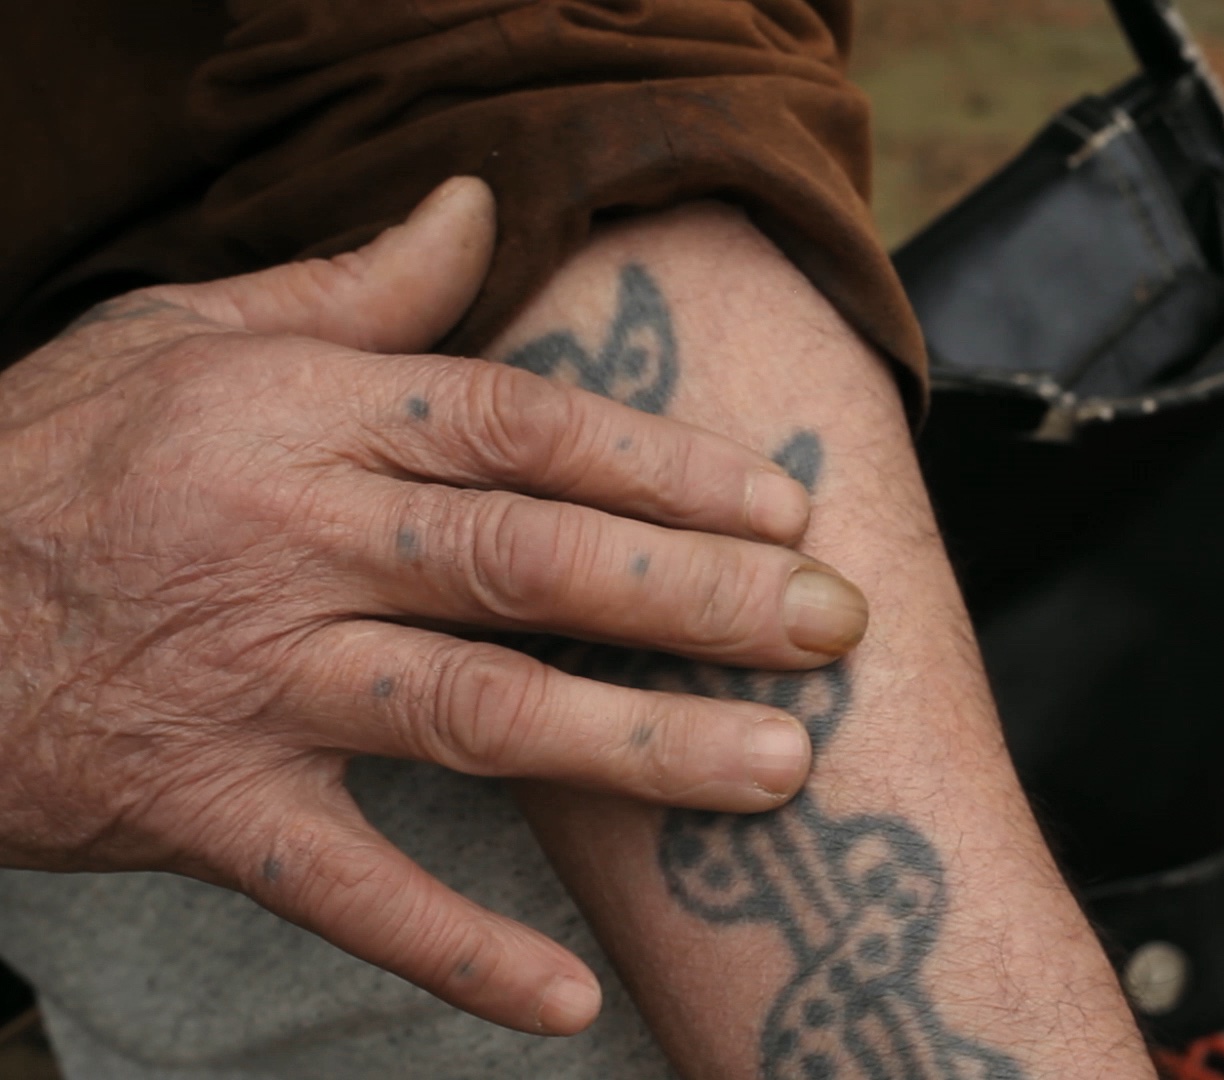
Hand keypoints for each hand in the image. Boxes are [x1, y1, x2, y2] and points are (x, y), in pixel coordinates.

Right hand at [0, 179, 867, 1033]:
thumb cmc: (50, 457)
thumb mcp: (182, 334)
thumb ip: (350, 290)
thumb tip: (474, 209)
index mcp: (303, 417)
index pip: (522, 431)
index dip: (663, 467)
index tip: (785, 504)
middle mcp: (292, 542)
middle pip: (529, 564)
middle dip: (695, 596)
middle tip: (833, 628)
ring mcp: (253, 682)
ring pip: (475, 712)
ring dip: (636, 747)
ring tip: (777, 769)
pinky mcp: (207, 808)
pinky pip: (350, 887)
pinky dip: (458, 949)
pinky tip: (566, 1000)